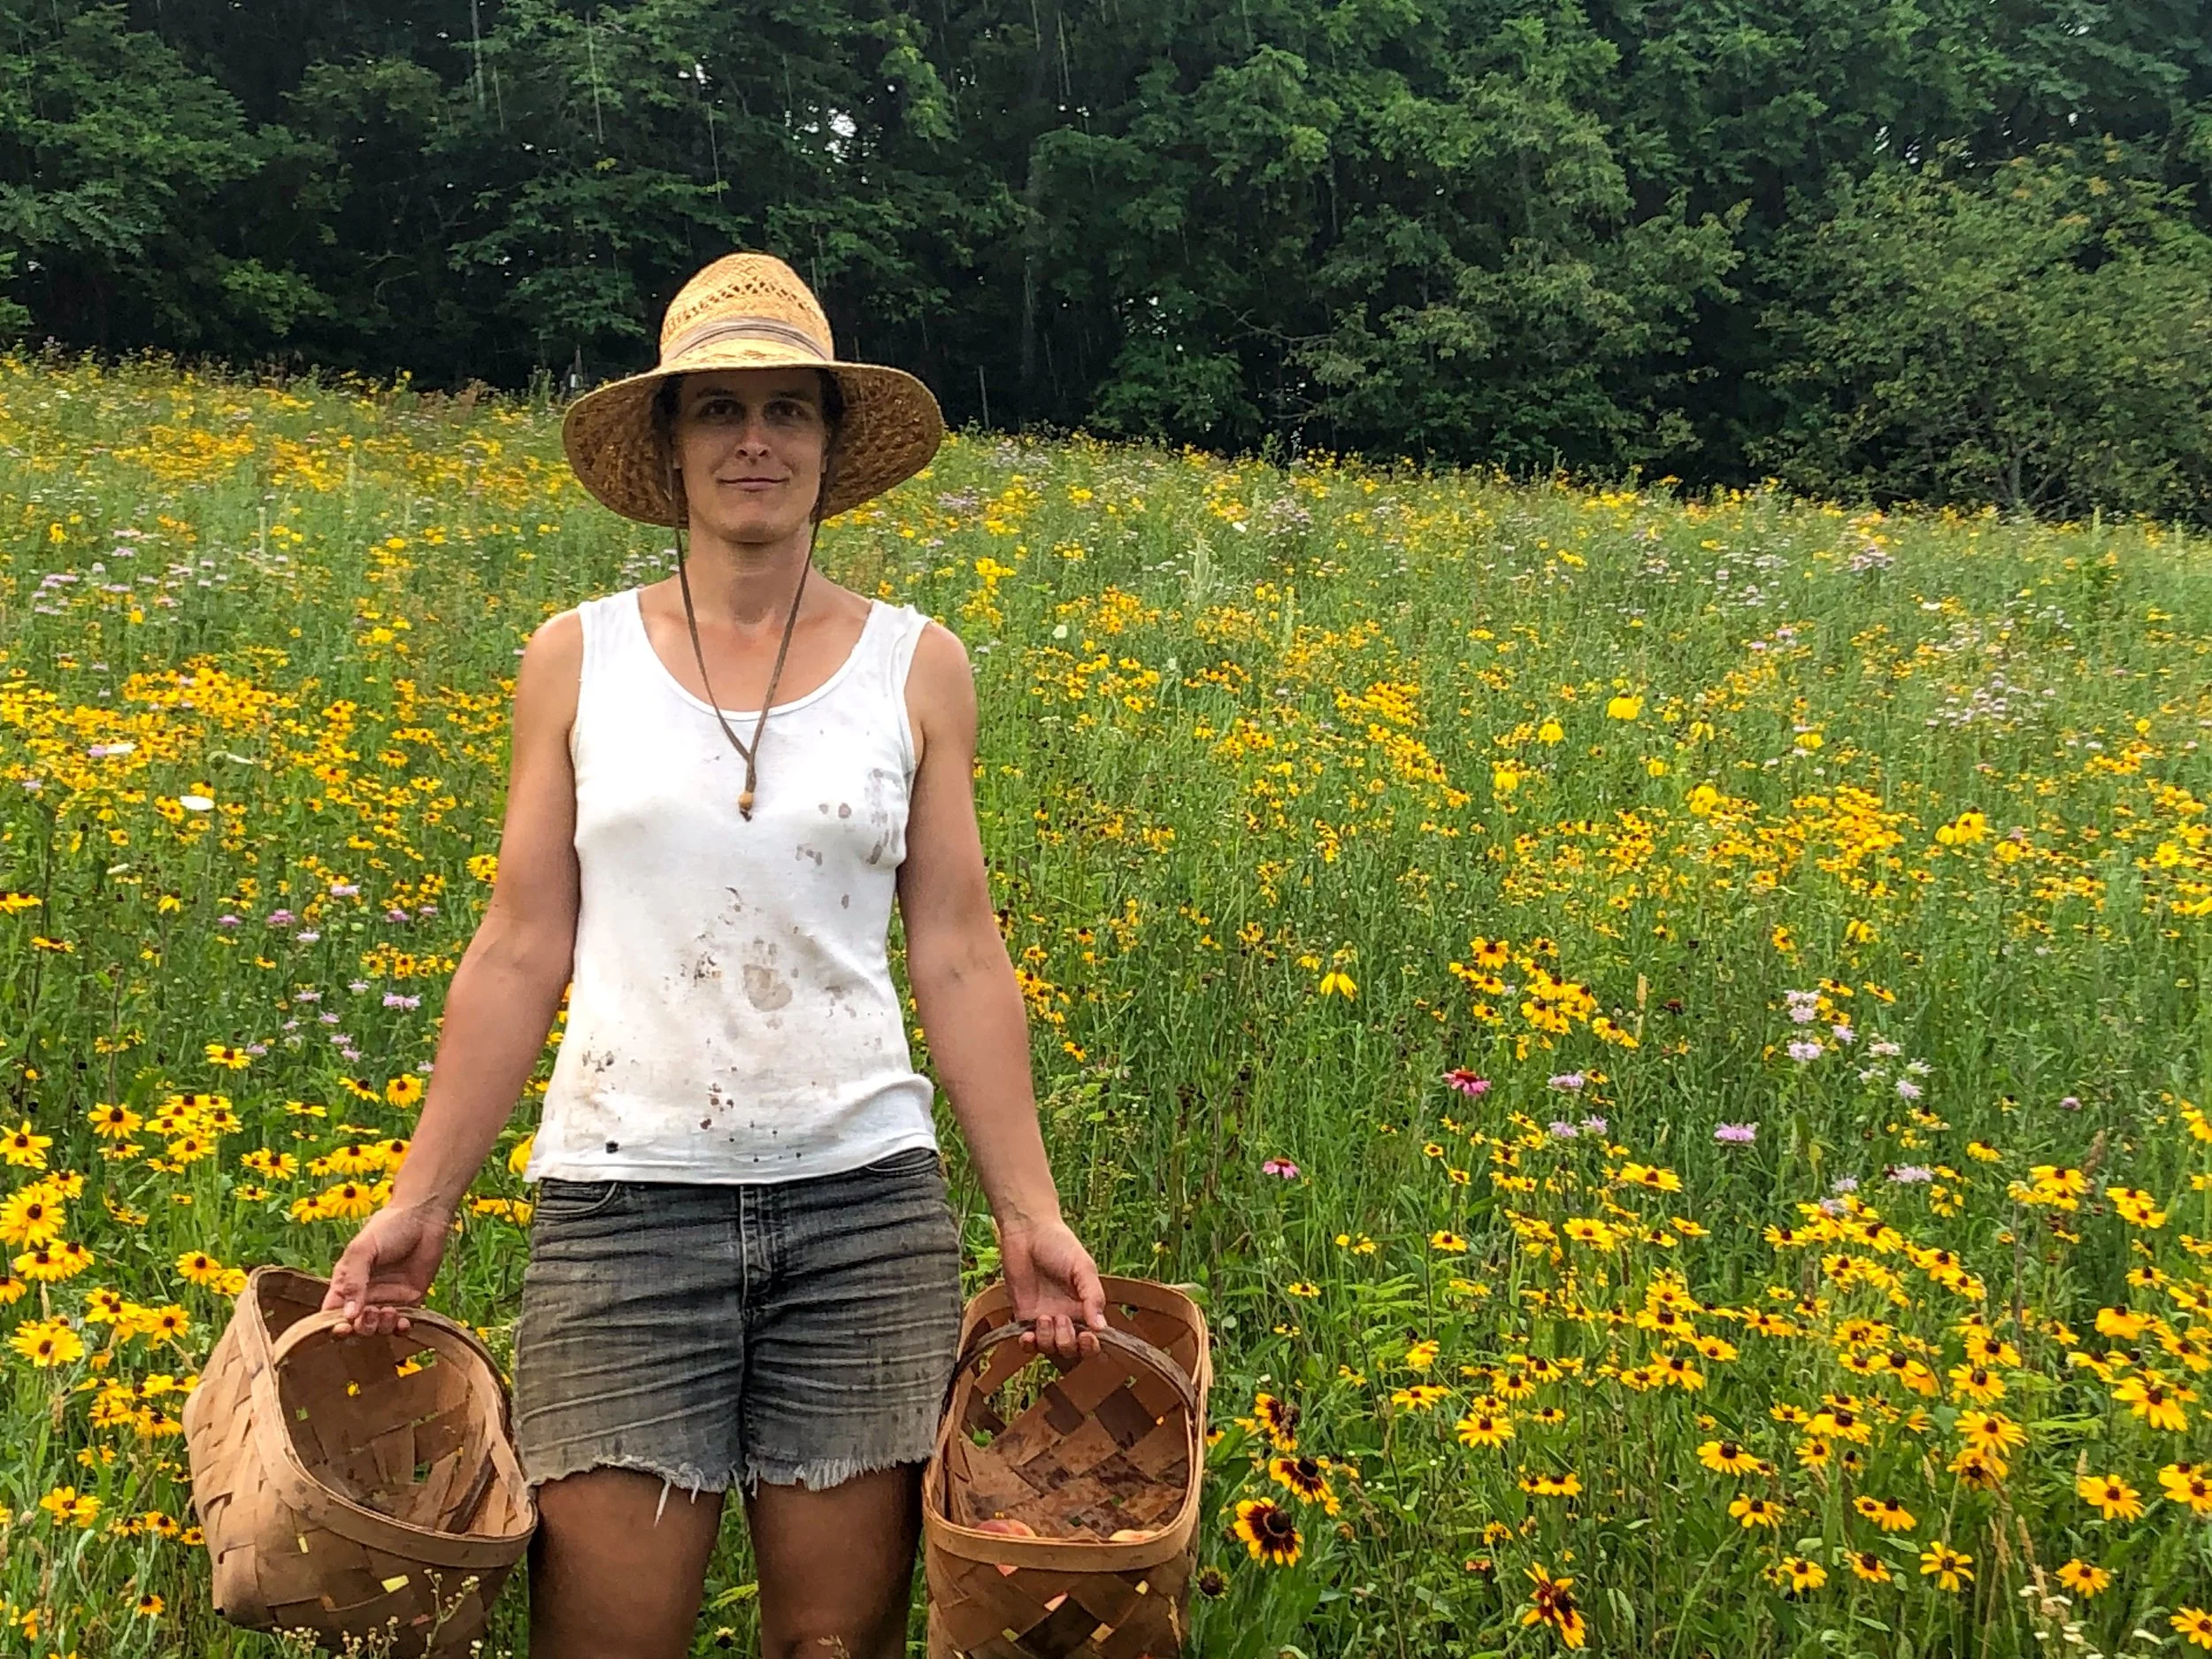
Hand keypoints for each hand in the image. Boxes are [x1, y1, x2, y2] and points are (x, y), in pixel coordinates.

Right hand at [320, 1202, 451, 1336]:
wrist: (423, 1218)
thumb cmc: (387, 1228)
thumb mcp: (363, 1250)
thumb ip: (353, 1281)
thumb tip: (348, 1315)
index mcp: (345, 1283)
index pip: (332, 1312)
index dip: (334, 1325)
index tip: (343, 1329)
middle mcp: (364, 1295)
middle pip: (355, 1325)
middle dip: (362, 1327)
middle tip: (372, 1314)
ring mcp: (387, 1299)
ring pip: (377, 1328)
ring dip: (381, 1327)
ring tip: (390, 1312)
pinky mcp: (410, 1300)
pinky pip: (402, 1324)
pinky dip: (401, 1329)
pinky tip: (404, 1323)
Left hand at [1001, 1218, 1107, 1365]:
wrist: (1027, 1233)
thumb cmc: (1060, 1245)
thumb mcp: (1083, 1268)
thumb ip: (1094, 1297)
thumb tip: (1102, 1328)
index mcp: (1085, 1308)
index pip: (1092, 1340)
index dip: (1090, 1346)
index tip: (1087, 1337)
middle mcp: (1066, 1318)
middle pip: (1070, 1350)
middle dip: (1067, 1342)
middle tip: (1062, 1319)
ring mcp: (1044, 1320)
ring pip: (1049, 1349)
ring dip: (1048, 1340)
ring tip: (1044, 1317)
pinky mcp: (1023, 1317)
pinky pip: (1027, 1344)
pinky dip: (1028, 1346)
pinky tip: (1027, 1335)